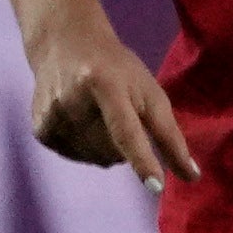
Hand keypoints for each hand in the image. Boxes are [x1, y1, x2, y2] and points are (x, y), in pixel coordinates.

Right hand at [22, 4, 191, 182]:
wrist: (65, 45)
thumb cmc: (119, 71)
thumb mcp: (150, 92)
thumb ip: (170, 135)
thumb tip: (192, 176)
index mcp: (105, 84)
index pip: (127, 130)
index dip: (143, 160)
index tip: (157, 187)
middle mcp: (72, 101)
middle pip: (114, 150)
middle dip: (129, 145)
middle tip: (123, 115)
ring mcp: (52, 116)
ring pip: (97, 159)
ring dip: (109, 149)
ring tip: (102, 116)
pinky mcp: (40, 130)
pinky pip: (78, 158)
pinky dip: (89, 149)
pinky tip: (85, 123)